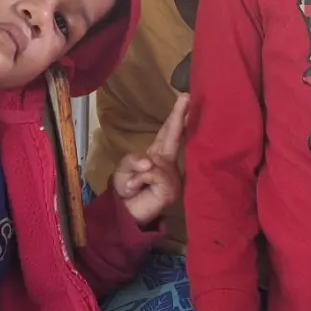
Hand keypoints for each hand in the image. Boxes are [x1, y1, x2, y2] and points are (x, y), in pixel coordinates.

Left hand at [111, 96, 186, 228]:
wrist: (126, 212)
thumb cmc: (127, 187)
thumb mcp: (124, 168)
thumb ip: (134, 160)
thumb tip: (150, 163)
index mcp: (158, 154)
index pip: (168, 131)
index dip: (176, 115)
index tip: (185, 98)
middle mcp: (169, 163)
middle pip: (174, 137)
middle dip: (179, 118)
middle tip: (187, 98)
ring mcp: (173, 177)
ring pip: (154, 162)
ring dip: (137, 172)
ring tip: (133, 185)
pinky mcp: (171, 190)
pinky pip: (152, 175)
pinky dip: (139, 180)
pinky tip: (137, 189)